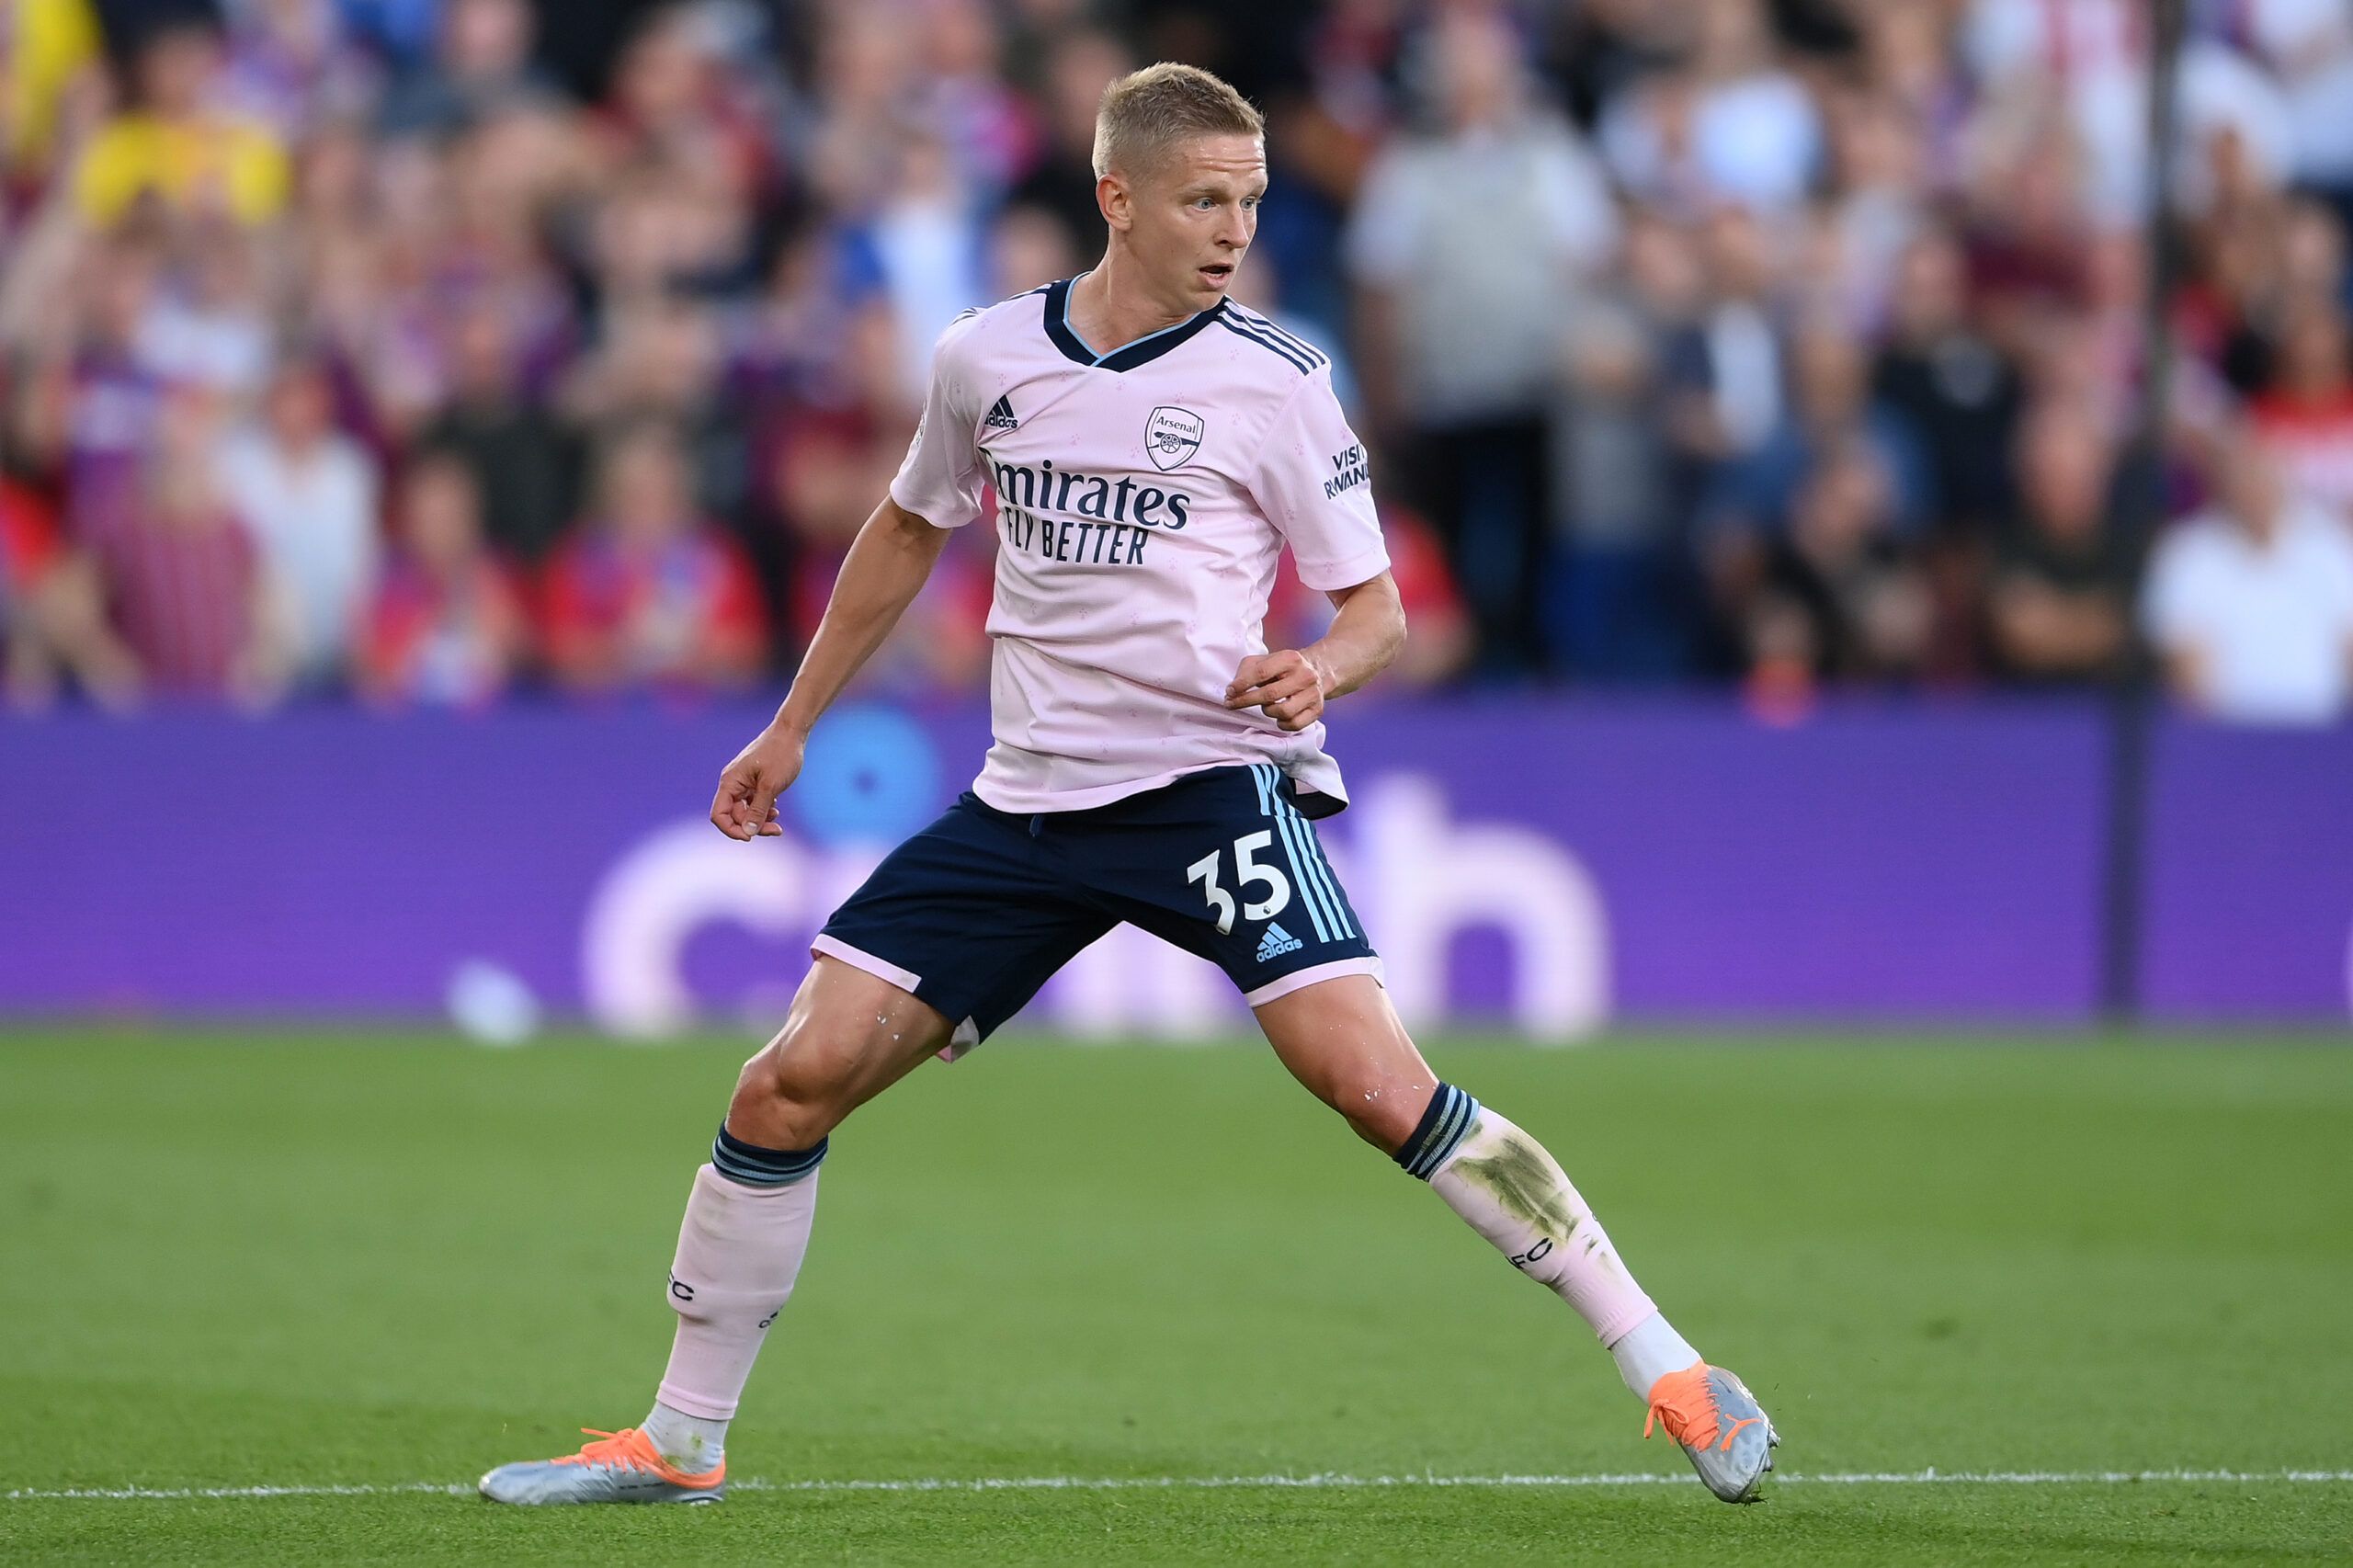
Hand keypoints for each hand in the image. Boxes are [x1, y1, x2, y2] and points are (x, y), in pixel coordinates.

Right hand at [709, 723, 805, 840]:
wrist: (791, 733)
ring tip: (777, 819)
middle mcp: (732, 783)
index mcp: (730, 782)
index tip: (751, 837)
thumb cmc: (781, 755)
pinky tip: (775, 808)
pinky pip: (753, 803)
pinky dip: (763, 810)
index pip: (719, 815)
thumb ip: (758, 810)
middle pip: (734, 816)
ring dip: (760, 820)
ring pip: (745, 811)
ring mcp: (743, 783)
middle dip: (752, 826)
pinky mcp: (754, 783)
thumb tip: (748, 833)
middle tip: (776, 830)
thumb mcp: (771, 786)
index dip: (731, 830)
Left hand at [1224, 649, 1329, 732]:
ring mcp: (1313, 694)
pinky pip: (1294, 724)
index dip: (1242, 684)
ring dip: (1267, 711)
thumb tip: (1233, 689)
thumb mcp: (1266, 660)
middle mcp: (1305, 675)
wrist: (1318, 672)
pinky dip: (1281, 723)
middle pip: (1270, 694)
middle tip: (1231, 704)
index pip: (1262, 672)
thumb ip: (1247, 669)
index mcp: (1290, 658)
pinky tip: (1278, 716)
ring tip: (1265, 705)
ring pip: (1283, 712)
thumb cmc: (1284, 669)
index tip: (1229, 691)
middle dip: (1246, 701)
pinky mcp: (1317, 710)